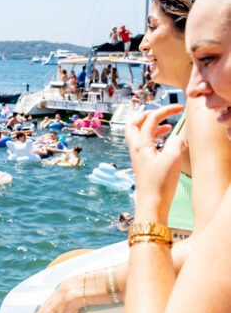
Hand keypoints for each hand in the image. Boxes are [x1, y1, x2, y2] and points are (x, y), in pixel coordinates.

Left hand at [125, 105, 186, 222]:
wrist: (151, 205)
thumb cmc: (159, 183)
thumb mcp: (172, 159)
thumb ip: (176, 143)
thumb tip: (178, 135)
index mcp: (141, 144)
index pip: (150, 120)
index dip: (164, 110)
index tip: (180, 107)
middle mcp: (135, 149)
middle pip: (133, 124)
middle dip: (146, 115)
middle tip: (161, 113)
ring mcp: (137, 157)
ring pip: (138, 135)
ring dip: (150, 127)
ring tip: (167, 127)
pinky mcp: (142, 165)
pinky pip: (144, 145)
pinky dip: (153, 139)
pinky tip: (165, 144)